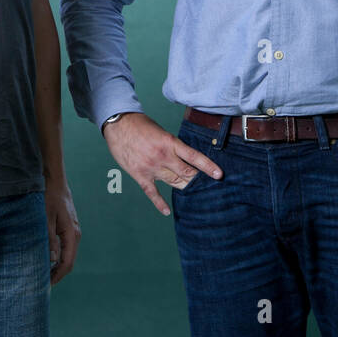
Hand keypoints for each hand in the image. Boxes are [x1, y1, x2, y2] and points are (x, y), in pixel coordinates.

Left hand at [44, 181, 80, 284]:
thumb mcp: (45, 218)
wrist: (54, 179)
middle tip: (41, 283)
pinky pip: (63, 246)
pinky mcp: (66, 226)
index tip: (45, 286)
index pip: (67, 263)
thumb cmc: (48, 196)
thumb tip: (52, 260)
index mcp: (72, 234)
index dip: (57, 276)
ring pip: (65, 254)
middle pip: (68, 261)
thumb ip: (49, 239)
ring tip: (40, 272)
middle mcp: (74, 234)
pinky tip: (44, 256)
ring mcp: (71, 230)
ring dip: (55, 264)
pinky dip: (55, 255)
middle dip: (56, 273)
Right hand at [104, 113, 221, 215]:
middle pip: (186, 173)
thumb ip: (172, 146)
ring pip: (173, 182)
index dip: (208, 166)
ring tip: (192, 191)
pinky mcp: (139, 174)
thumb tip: (185, 159)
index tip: (219, 175)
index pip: (194, 157)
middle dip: (197, 179)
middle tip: (205, 184)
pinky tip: (166, 211)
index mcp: (170, 142)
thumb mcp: (162, 132)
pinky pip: (152, 192)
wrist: (118, 124)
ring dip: (183, 186)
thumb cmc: (141, 125)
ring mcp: (151, 167)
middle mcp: (163, 156)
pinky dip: (159, 203)